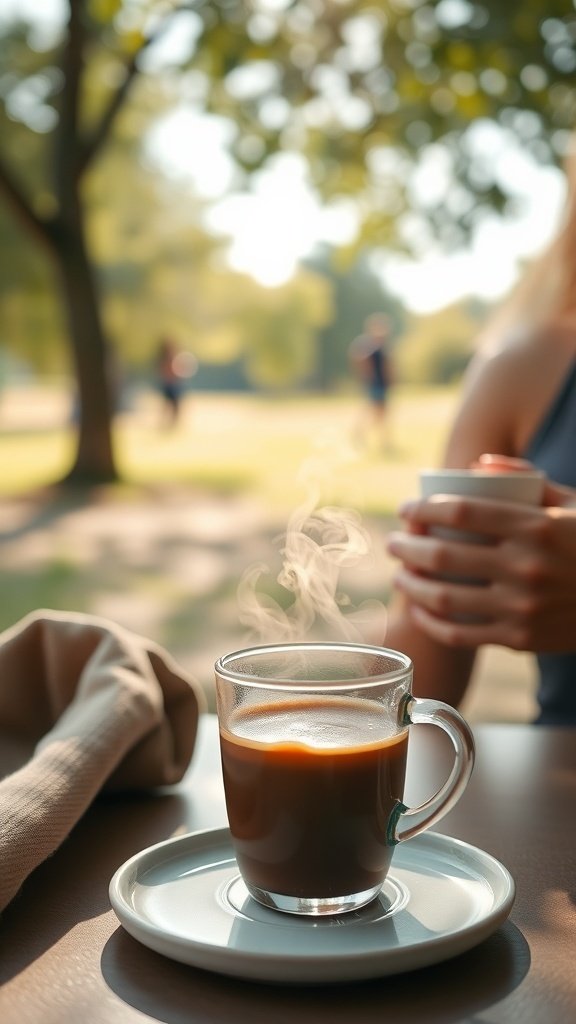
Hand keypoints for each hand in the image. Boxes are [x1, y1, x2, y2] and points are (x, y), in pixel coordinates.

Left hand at [387, 473, 575, 651]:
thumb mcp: (570, 502)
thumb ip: (526, 481)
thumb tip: (477, 466)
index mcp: (535, 527)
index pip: (461, 513)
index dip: (423, 510)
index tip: (405, 509)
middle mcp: (526, 567)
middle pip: (443, 556)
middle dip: (406, 547)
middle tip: (392, 542)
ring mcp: (522, 607)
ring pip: (445, 598)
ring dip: (411, 586)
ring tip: (399, 575)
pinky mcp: (520, 639)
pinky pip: (461, 634)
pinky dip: (431, 622)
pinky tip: (419, 609)